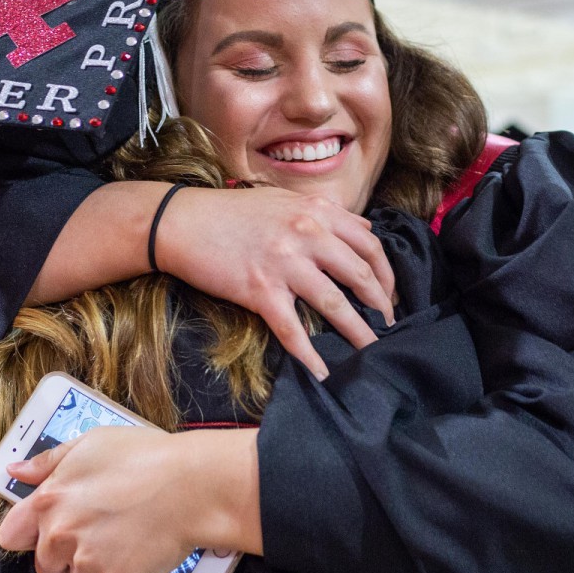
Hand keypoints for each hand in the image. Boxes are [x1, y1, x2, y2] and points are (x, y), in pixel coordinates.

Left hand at [0, 428, 261, 572]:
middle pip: (46, 566)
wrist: (194, 485)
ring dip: (94, 568)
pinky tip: (141, 548)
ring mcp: (89, 564)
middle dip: (65, 555)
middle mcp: (61, 537)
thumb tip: (16, 470)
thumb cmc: (146, 456)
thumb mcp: (92, 443)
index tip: (47, 529)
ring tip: (123, 540)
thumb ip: (48, 461)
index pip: (12, 536)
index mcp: (48, 501)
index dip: (30, 533)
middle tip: (97, 533)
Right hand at [158, 187, 396, 378]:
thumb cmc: (232, 212)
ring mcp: (284, 263)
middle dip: (381, 305)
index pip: (370, 244)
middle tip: (390, 325)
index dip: (387, 273)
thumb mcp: (286, 200)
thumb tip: (364, 229)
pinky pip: (292, 329)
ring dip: (359, 333)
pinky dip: (310, 355)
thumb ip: (326, 214)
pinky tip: (322, 372)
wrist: (182, 222)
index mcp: (317, 212)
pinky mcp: (260, 290)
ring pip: (335, 304)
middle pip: (360, 275)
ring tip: (372, 352)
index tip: (391, 293)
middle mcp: (307, 234)